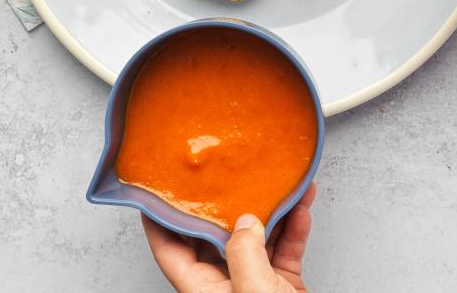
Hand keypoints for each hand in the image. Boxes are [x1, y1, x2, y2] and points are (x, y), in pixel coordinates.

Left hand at [143, 184, 314, 292]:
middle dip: (226, 204)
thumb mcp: (254, 291)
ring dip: (272, 210)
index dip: (160, 219)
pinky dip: (295, 228)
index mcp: (203, 291)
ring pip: (256, 238)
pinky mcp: (281, 287)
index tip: (155, 191)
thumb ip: (244, 252)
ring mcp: (254, 285)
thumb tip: (244, 221)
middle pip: (217, 237)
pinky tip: (301, 208)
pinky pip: (285, 250)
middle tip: (227, 175)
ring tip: (278, 184)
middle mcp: (225, 286)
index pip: (170, 250)